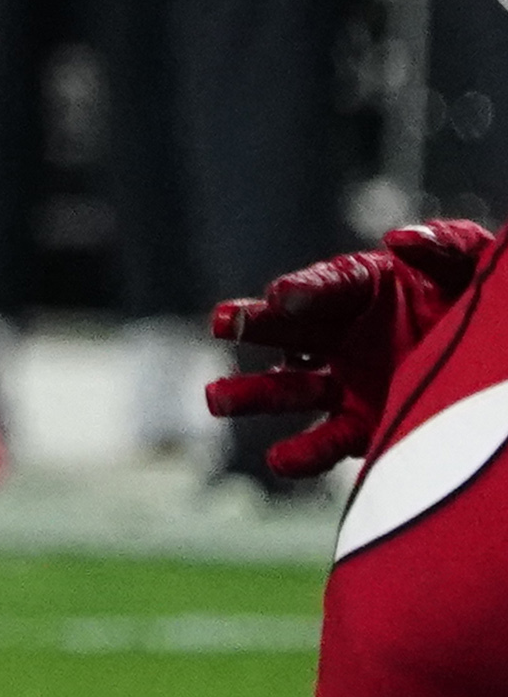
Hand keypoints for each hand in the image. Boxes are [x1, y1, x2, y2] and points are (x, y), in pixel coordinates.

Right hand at [209, 221, 499, 478]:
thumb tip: (399, 238)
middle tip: (223, 324)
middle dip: (253, 327)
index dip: (303, 291)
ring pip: (290, 390)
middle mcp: (344, 335)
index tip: (281, 298)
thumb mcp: (471, 264)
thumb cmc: (479, 300)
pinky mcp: (363, 427)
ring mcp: (349, 384)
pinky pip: (326, 443)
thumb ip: (440, 247)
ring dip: (252, 393)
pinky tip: (280, 458)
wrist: (496, 368)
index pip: (326, 285)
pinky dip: (302, 454)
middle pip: (287, 331)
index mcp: (364, 289)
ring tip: (217, 398)